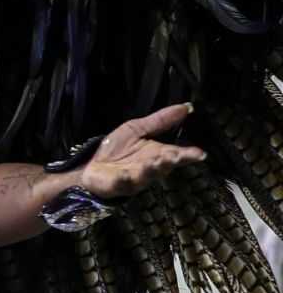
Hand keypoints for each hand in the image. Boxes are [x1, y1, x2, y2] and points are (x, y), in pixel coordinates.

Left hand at [81, 103, 206, 197]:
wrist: (92, 165)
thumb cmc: (118, 149)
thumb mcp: (137, 129)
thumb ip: (160, 121)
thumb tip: (186, 107)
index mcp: (158, 154)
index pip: (177, 154)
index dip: (188, 155)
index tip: (200, 153)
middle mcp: (150, 169)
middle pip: (164, 166)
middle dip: (171, 161)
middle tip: (177, 155)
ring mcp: (134, 178)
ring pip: (147, 176)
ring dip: (152, 169)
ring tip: (156, 160)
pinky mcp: (116, 185)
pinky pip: (122, 184)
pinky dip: (124, 180)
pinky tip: (125, 174)